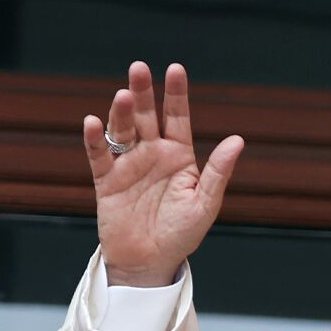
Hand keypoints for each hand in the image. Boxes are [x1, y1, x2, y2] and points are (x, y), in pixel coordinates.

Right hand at [83, 62, 244, 286]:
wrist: (152, 262)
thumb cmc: (183, 234)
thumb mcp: (205, 202)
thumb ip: (218, 171)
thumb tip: (238, 141)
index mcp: (180, 156)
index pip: (178, 118)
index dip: (176, 94)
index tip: (175, 69)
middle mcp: (152, 154)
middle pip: (146, 116)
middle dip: (142, 92)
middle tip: (139, 68)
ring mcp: (128, 165)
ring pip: (122, 131)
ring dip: (120, 112)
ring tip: (122, 95)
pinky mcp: (107, 181)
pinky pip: (98, 156)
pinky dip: (94, 139)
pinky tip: (93, 123)